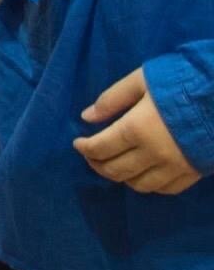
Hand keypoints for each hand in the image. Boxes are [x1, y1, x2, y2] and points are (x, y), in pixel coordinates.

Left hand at [74, 68, 203, 194]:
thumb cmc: (181, 82)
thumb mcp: (141, 80)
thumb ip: (112, 99)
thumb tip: (86, 117)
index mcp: (136, 129)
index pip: (99, 148)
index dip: (84, 148)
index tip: (78, 143)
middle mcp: (153, 154)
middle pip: (115, 170)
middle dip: (97, 164)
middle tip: (91, 155)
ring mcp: (175, 167)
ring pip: (137, 184)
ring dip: (120, 177)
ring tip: (114, 164)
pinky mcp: (193, 173)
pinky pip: (164, 189)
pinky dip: (148, 184)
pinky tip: (142, 173)